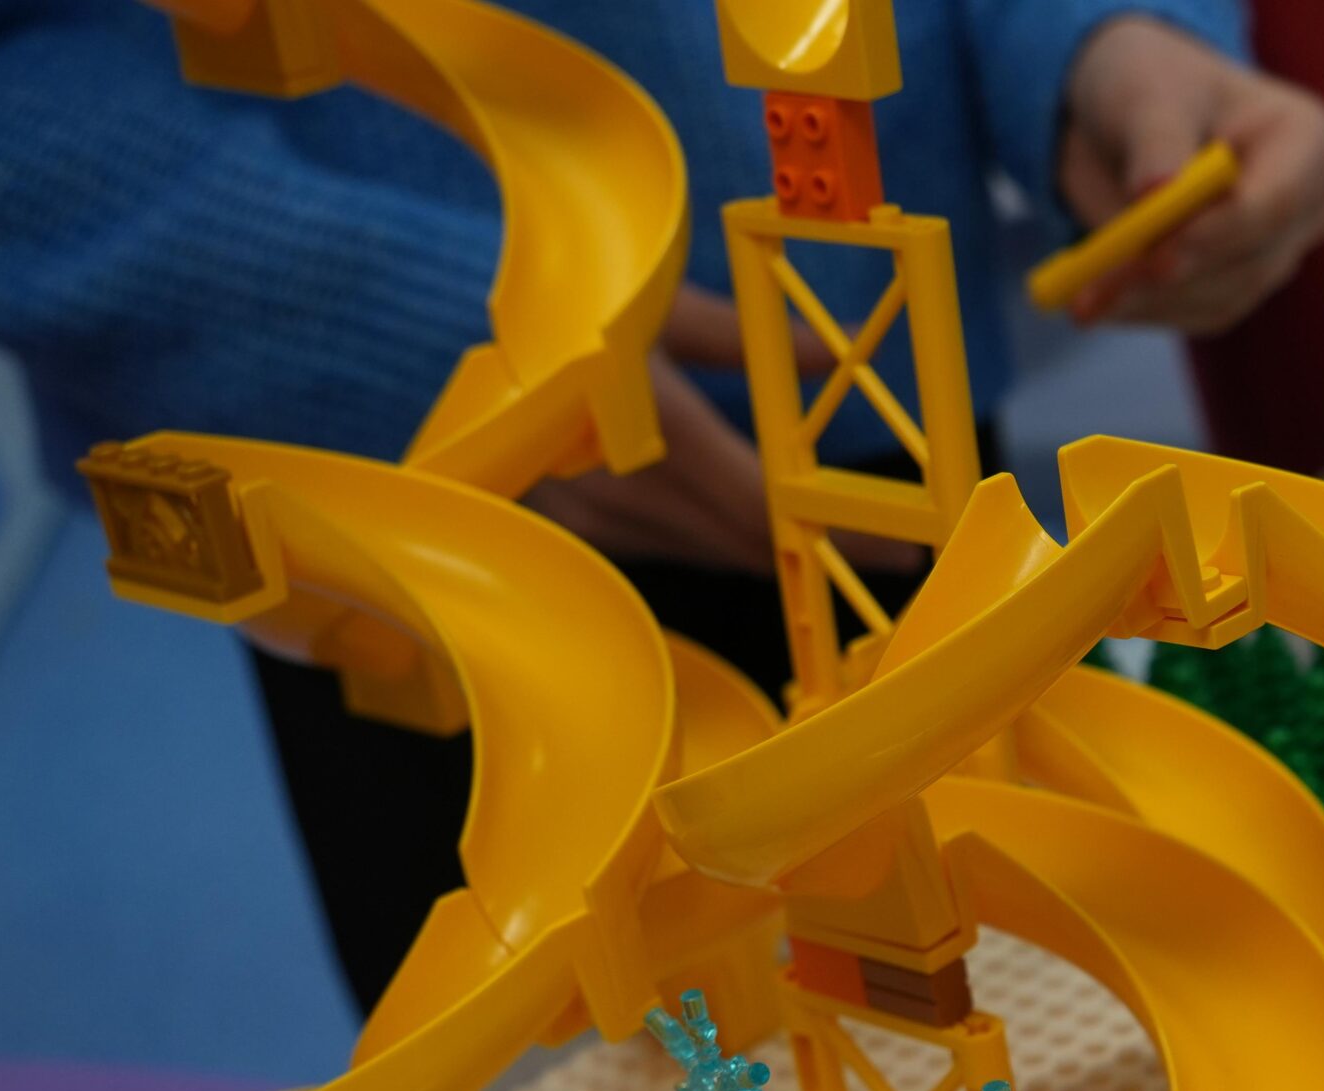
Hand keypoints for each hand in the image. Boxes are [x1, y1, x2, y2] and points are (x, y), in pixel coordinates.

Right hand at [527, 284, 921, 573]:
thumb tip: (827, 358)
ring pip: (699, 553)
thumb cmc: (559, 302)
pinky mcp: (568, 529)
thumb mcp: (651, 300)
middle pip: (737, 542)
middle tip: (872, 556)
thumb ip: (742, 337)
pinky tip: (730, 534)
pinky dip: (700, 544)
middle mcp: (619, 484)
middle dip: (806, 551)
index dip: (832, 532)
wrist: (428, 333)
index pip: (762, 501)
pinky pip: (656, 551)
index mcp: (649, 424)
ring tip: (813, 543)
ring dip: (755, 550)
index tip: (895, 551)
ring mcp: (587, 516)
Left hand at [1057, 17, 1323, 334]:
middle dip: (1171, 277)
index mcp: (1310, 142)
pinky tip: (1098, 299)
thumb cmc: (1151, 86)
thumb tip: (1156, 192)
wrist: (1132, 118)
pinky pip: (1198, 314)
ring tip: (1080, 294)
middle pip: (1252, 262)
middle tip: (1096, 287)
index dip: (1218, 234)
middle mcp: (1308, 207)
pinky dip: (1145, 311)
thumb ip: (1156, 141)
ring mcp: (1278, 254)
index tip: (1154, 254)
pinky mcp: (1240, 288)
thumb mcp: (1148, 93)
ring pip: (1223, 297)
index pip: (1278, 202)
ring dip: (1149, 302)